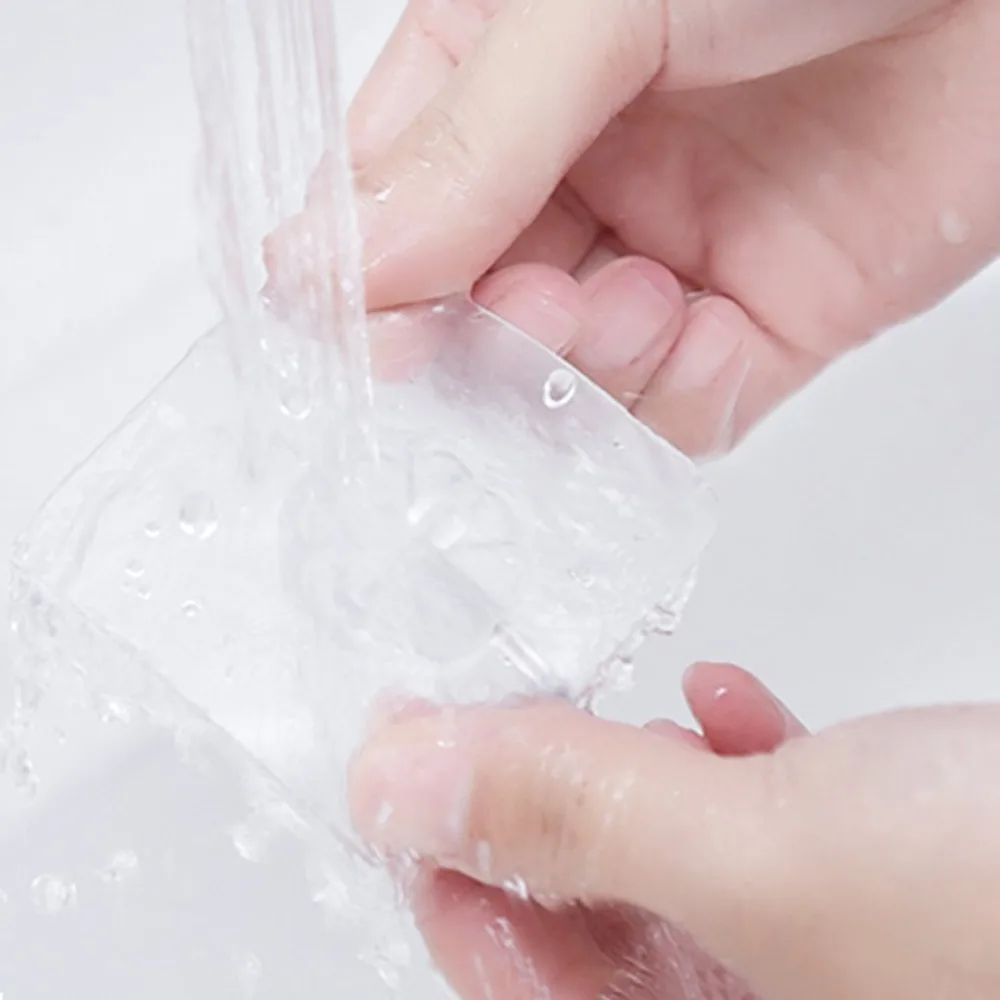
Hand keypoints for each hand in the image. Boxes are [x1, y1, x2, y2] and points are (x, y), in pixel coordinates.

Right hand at [267, 0, 999, 453]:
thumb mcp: (604, 1)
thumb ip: (475, 140)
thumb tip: (345, 264)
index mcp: (502, 81)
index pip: (387, 209)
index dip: (365, 283)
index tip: (367, 333)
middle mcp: (573, 179)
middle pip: (468, 315)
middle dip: (477, 343)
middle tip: (509, 321)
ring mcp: (660, 259)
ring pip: (561, 383)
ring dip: (572, 374)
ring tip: (620, 305)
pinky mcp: (754, 328)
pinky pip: (673, 415)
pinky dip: (666, 399)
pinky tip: (690, 329)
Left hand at [349, 665, 999, 999]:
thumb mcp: (770, 857)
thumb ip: (573, 816)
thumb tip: (397, 780)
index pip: (514, 975)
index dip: (437, 862)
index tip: (393, 763)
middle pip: (587, 913)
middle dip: (530, 806)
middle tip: (473, 714)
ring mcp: (837, 953)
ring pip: (675, 861)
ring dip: (624, 776)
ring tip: (591, 707)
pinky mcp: (897, 879)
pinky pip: (774, 824)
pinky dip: (737, 757)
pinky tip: (725, 697)